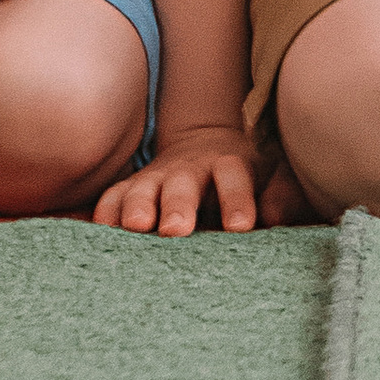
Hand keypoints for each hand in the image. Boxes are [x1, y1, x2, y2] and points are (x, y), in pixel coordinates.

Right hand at [95, 121, 272, 235]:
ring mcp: (155, 177)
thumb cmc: (244, 177)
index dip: (237, 199)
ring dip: (137, 206)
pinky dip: (105, 214)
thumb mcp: (272, 177)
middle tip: (176, 229)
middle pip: (182, 183)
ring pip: (141, 189)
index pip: (234, 177)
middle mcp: (189, 169)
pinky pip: (111, 199)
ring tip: (137, 227)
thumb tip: (276, 217)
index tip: (240, 227)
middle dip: (178, 205)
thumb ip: (280, 195)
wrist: (205, 145)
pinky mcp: (129, 189)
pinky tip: (100, 234)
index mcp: (229, 165)